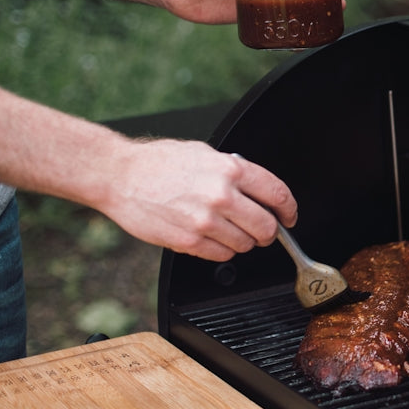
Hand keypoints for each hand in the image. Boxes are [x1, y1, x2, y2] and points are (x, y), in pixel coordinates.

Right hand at [100, 139, 298, 261]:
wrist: (119, 176)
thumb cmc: (159, 163)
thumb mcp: (205, 153)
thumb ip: (235, 171)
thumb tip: (258, 190)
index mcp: (230, 170)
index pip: (278, 195)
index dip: (288, 210)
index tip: (288, 217)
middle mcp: (222, 196)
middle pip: (267, 227)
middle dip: (268, 231)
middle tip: (261, 230)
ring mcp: (205, 221)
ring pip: (245, 244)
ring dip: (243, 241)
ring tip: (227, 229)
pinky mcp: (189, 241)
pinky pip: (222, 255)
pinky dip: (222, 250)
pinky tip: (211, 237)